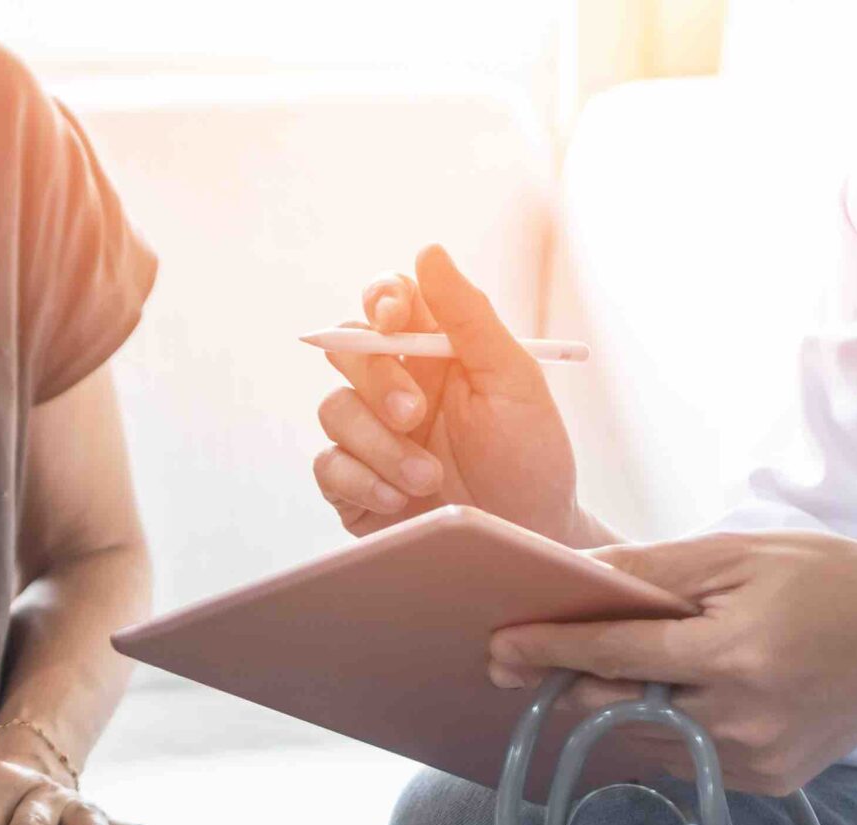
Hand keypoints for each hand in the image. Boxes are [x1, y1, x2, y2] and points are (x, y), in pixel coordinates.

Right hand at [314, 245, 587, 543]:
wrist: (527, 541)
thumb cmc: (530, 458)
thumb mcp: (513, 381)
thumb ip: (469, 316)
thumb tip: (427, 250)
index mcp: (435, 353)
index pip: (387, 302)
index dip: (379, 300)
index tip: (393, 320)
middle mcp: (395, 387)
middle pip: (349, 351)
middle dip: (379, 382)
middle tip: (415, 415)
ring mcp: (369, 436)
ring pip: (334, 410)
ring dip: (380, 445)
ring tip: (429, 478)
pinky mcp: (352, 485)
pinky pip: (327, 465)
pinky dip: (361, 480)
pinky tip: (399, 500)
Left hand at [487, 531, 856, 792]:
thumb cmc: (832, 583)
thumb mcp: (741, 556)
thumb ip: (654, 572)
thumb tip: (574, 573)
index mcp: (735, 654)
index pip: (616, 657)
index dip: (550, 650)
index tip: (499, 647)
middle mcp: (740, 719)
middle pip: (618, 708)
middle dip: (570, 683)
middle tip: (527, 659)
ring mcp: (753, 760)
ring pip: (643, 741)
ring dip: (616, 708)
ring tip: (616, 671)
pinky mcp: (764, 784)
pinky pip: (683, 759)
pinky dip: (663, 729)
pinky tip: (679, 697)